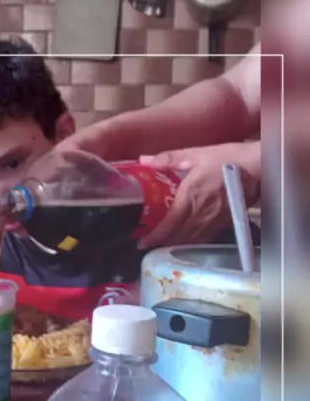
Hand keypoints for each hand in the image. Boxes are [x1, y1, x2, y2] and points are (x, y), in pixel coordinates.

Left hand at [137, 142, 260, 249]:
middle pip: (177, 236)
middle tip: (147, 246)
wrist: (259, 168)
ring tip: (162, 247)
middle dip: (160, 243)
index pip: (169, 224)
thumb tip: (144, 159)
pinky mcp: (225, 223)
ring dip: (175, 245)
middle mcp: (200, 214)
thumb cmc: (228, 159)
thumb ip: (169, 158)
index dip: (154, 236)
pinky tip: (186, 243)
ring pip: (190, 240)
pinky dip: (192, 243)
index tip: (141, 242)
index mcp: (190, 197)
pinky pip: (205, 239)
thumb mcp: (196, 153)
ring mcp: (213, 221)